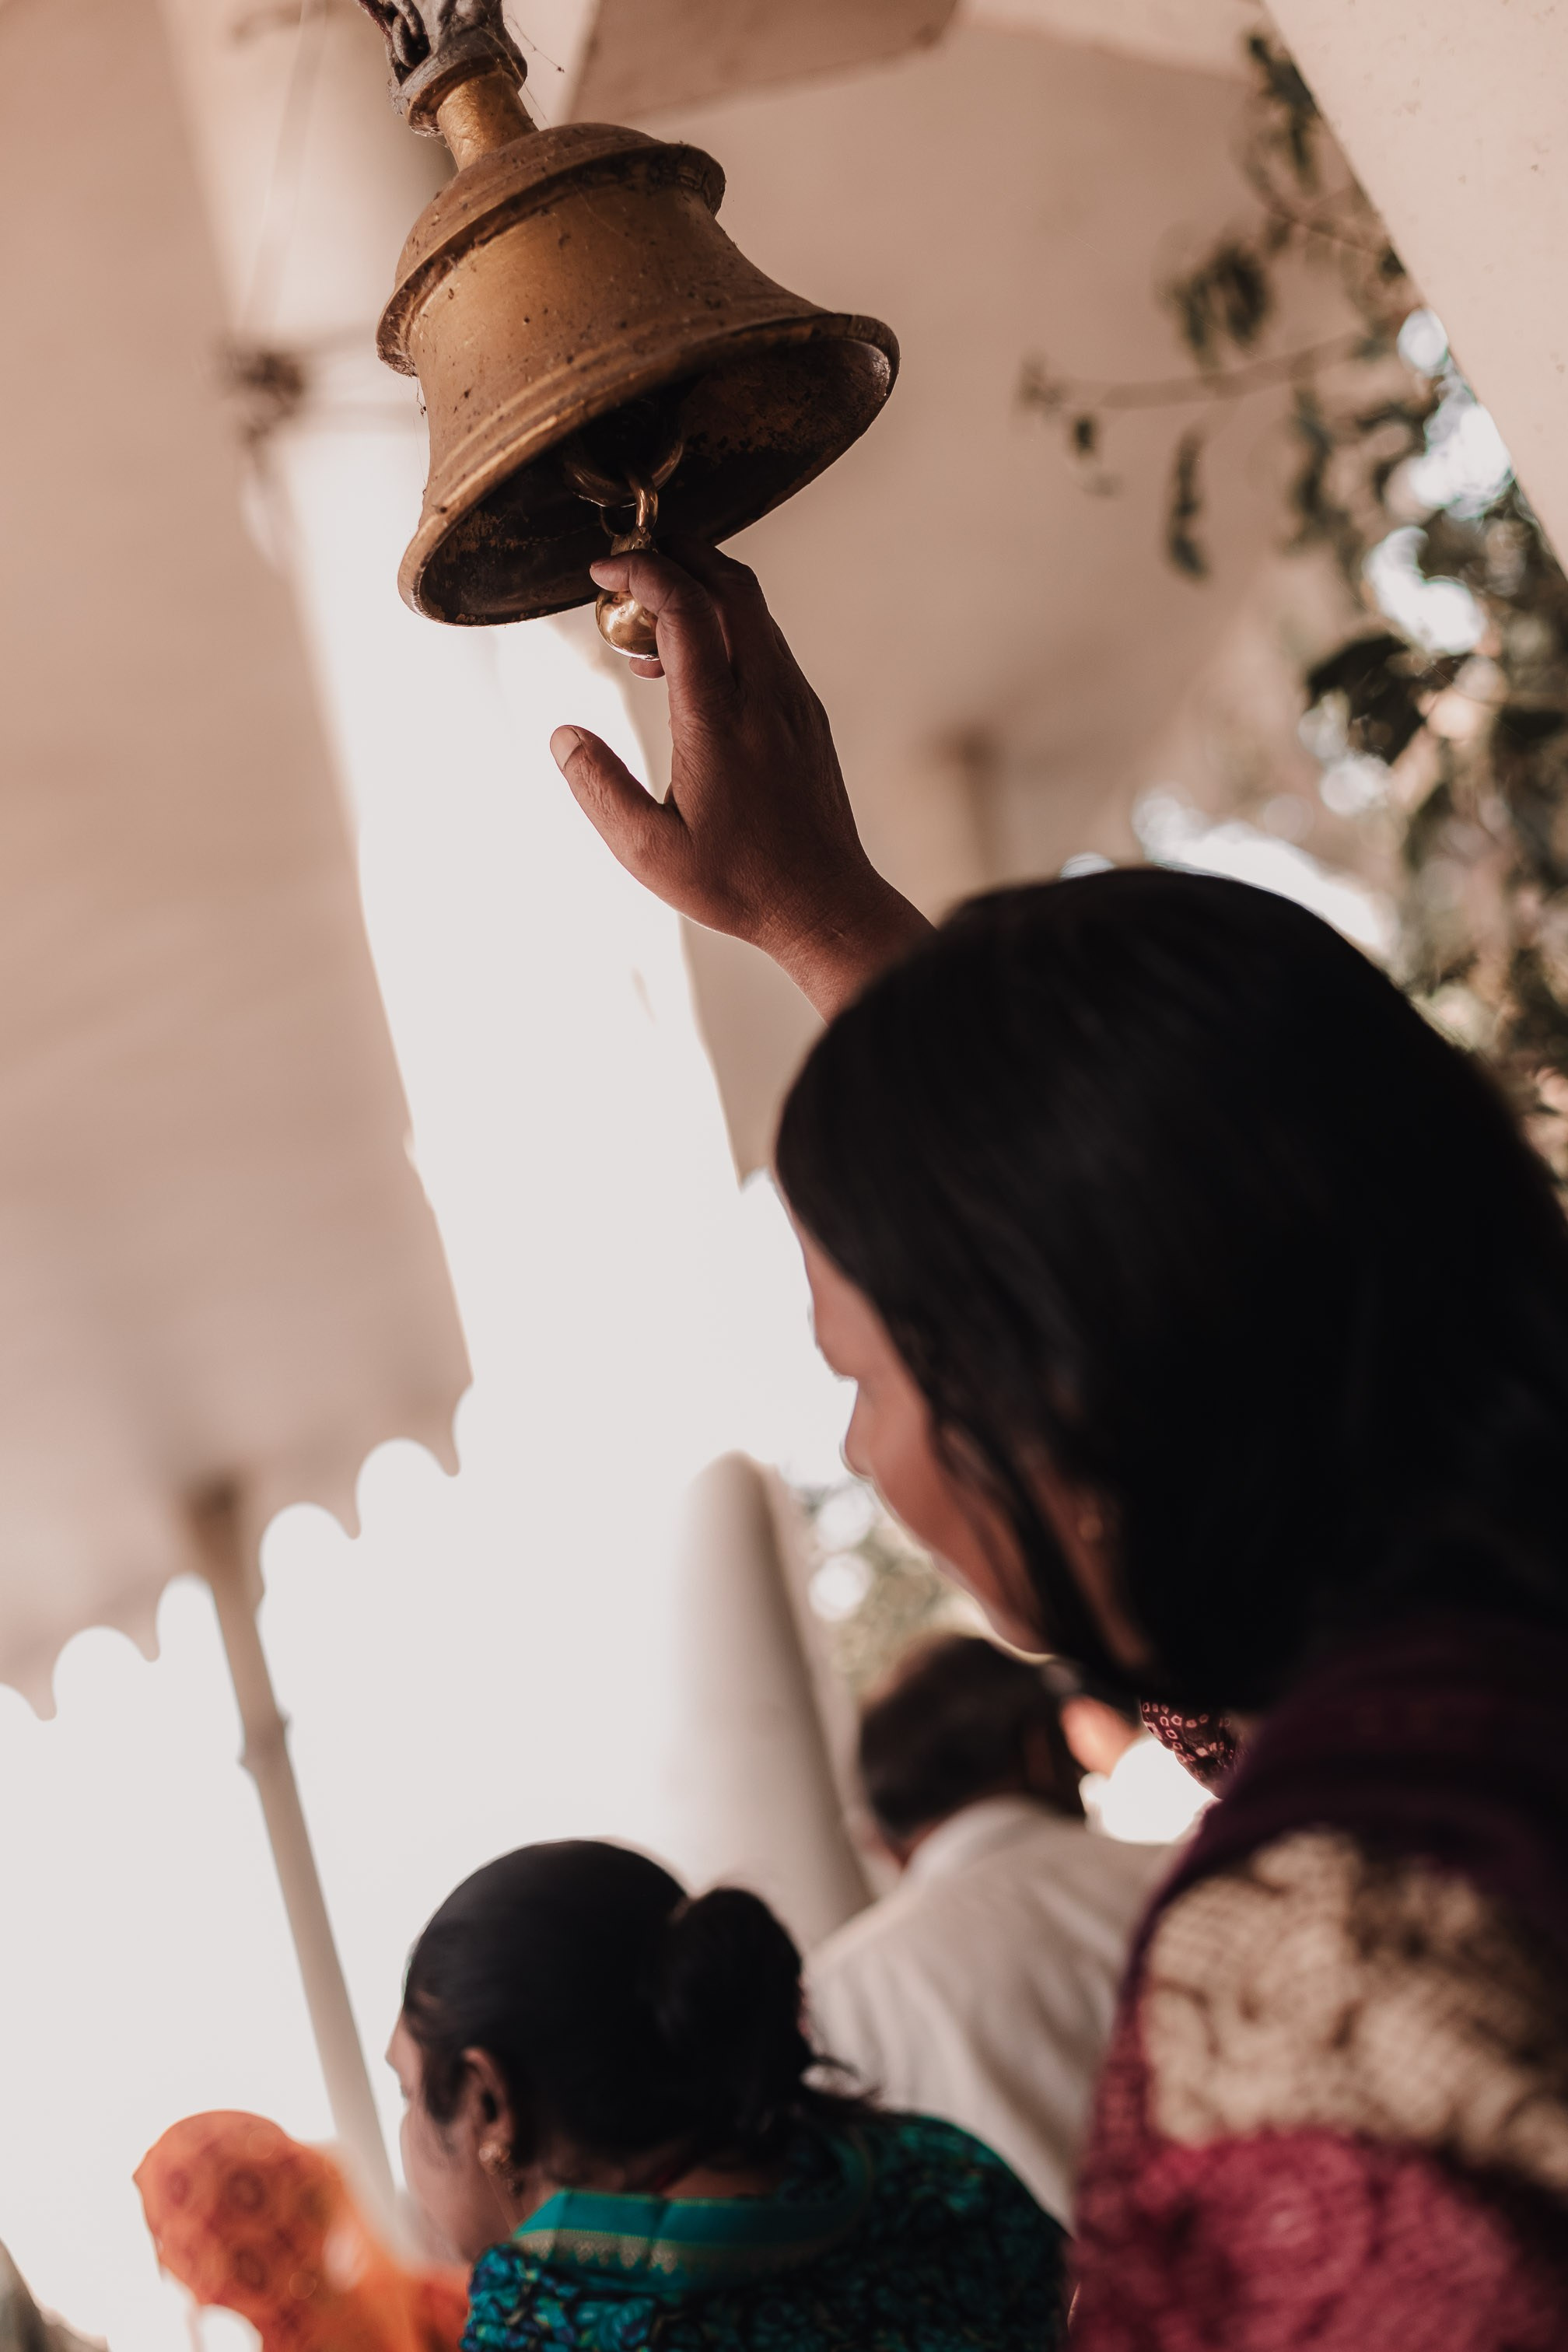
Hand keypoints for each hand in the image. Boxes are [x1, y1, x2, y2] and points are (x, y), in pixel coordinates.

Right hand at [550, 541, 929, 1019]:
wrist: (823, 904)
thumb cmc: (738, 883)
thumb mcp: (647, 850)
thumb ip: (598, 788)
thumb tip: (563, 736)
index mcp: (720, 720)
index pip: (686, 608)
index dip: (641, 572)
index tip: (601, 571)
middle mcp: (766, 697)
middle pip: (730, 584)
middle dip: (676, 555)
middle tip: (625, 565)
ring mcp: (793, 701)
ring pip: (752, 610)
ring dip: (698, 592)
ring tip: (642, 626)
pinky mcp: (805, 715)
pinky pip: (764, 643)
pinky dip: (721, 629)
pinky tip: (682, 671)